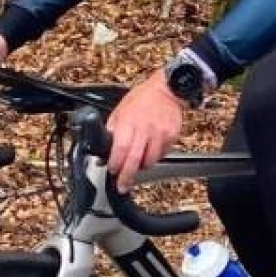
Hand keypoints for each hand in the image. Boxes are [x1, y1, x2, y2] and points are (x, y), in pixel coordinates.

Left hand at [106, 73, 184, 192]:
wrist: (167, 90)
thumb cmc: (142, 99)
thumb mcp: (120, 110)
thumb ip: (112, 130)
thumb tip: (103, 150)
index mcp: (128, 122)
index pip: (120, 150)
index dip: (115, 164)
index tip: (112, 170)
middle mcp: (145, 129)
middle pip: (134, 160)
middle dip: (126, 177)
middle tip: (122, 186)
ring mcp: (160, 134)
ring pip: (150, 161)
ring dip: (141, 166)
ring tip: (137, 163)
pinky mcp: (171, 137)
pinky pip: (162, 154)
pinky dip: (154, 156)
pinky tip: (150, 150)